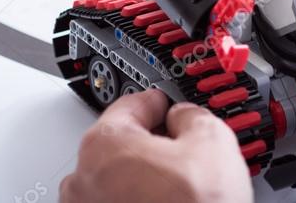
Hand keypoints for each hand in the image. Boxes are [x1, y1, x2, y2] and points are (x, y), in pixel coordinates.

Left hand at [60, 90, 251, 202]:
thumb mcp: (213, 140)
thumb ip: (191, 115)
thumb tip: (185, 117)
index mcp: (104, 145)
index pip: (130, 105)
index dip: (158, 102)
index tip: (167, 104)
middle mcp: (82, 181)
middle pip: (119, 145)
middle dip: (150, 143)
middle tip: (180, 146)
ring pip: (115, 180)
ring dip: (142, 176)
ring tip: (178, 184)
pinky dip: (136, 201)